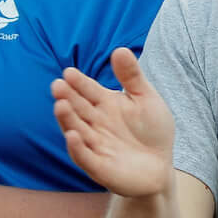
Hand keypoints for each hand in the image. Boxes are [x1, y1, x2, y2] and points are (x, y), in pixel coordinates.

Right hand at [50, 47, 177, 199]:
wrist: (160, 167)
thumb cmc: (152, 131)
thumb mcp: (146, 99)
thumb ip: (132, 77)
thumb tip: (120, 49)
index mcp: (105, 105)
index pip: (88, 91)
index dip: (79, 83)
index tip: (69, 72)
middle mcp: (95, 124)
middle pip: (78, 109)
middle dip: (67, 98)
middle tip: (57, 85)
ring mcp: (95, 145)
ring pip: (76, 130)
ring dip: (67, 119)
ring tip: (60, 105)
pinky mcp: (99, 167)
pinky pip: (85, 157)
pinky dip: (78, 148)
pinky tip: (73, 135)